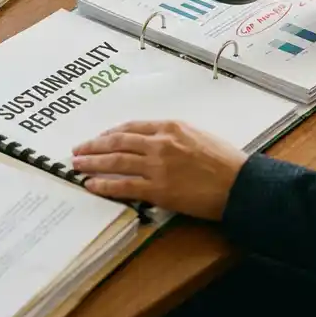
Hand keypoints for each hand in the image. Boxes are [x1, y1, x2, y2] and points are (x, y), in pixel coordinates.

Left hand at [71, 121, 248, 220]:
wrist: (239, 184)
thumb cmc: (226, 161)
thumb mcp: (199, 136)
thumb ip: (175, 137)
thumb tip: (155, 143)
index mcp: (171, 127)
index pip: (132, 127)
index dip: (111, 133)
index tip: (99, 138)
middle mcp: (160, 143)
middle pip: (118, 142)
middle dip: (94, 146)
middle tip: (77, 150)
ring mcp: (157, 166)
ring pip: (115, 161)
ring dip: (92, 163)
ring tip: (76, 166)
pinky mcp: (158, 189)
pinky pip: (124, 185)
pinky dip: (104, 185)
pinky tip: (91, 185)